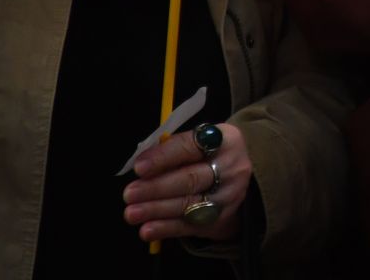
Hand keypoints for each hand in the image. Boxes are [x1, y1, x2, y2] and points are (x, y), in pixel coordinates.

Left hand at [125, 122, 252, 242]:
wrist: (240, 180)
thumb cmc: (208, 157)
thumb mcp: (199, 144)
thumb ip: (173, 151)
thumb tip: (141, 167)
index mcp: (224, 140)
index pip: (190, 147)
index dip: (163, 157)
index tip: (139, 168)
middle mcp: (231, 167)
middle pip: (191, 179)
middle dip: (156, 188)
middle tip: (130, 194)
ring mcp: (229, 196)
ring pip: (190, 204)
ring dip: (157, 210)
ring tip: (132, 213)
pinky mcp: (222, 219)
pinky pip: (191, 226)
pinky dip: (166, 229)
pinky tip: (147, 230)